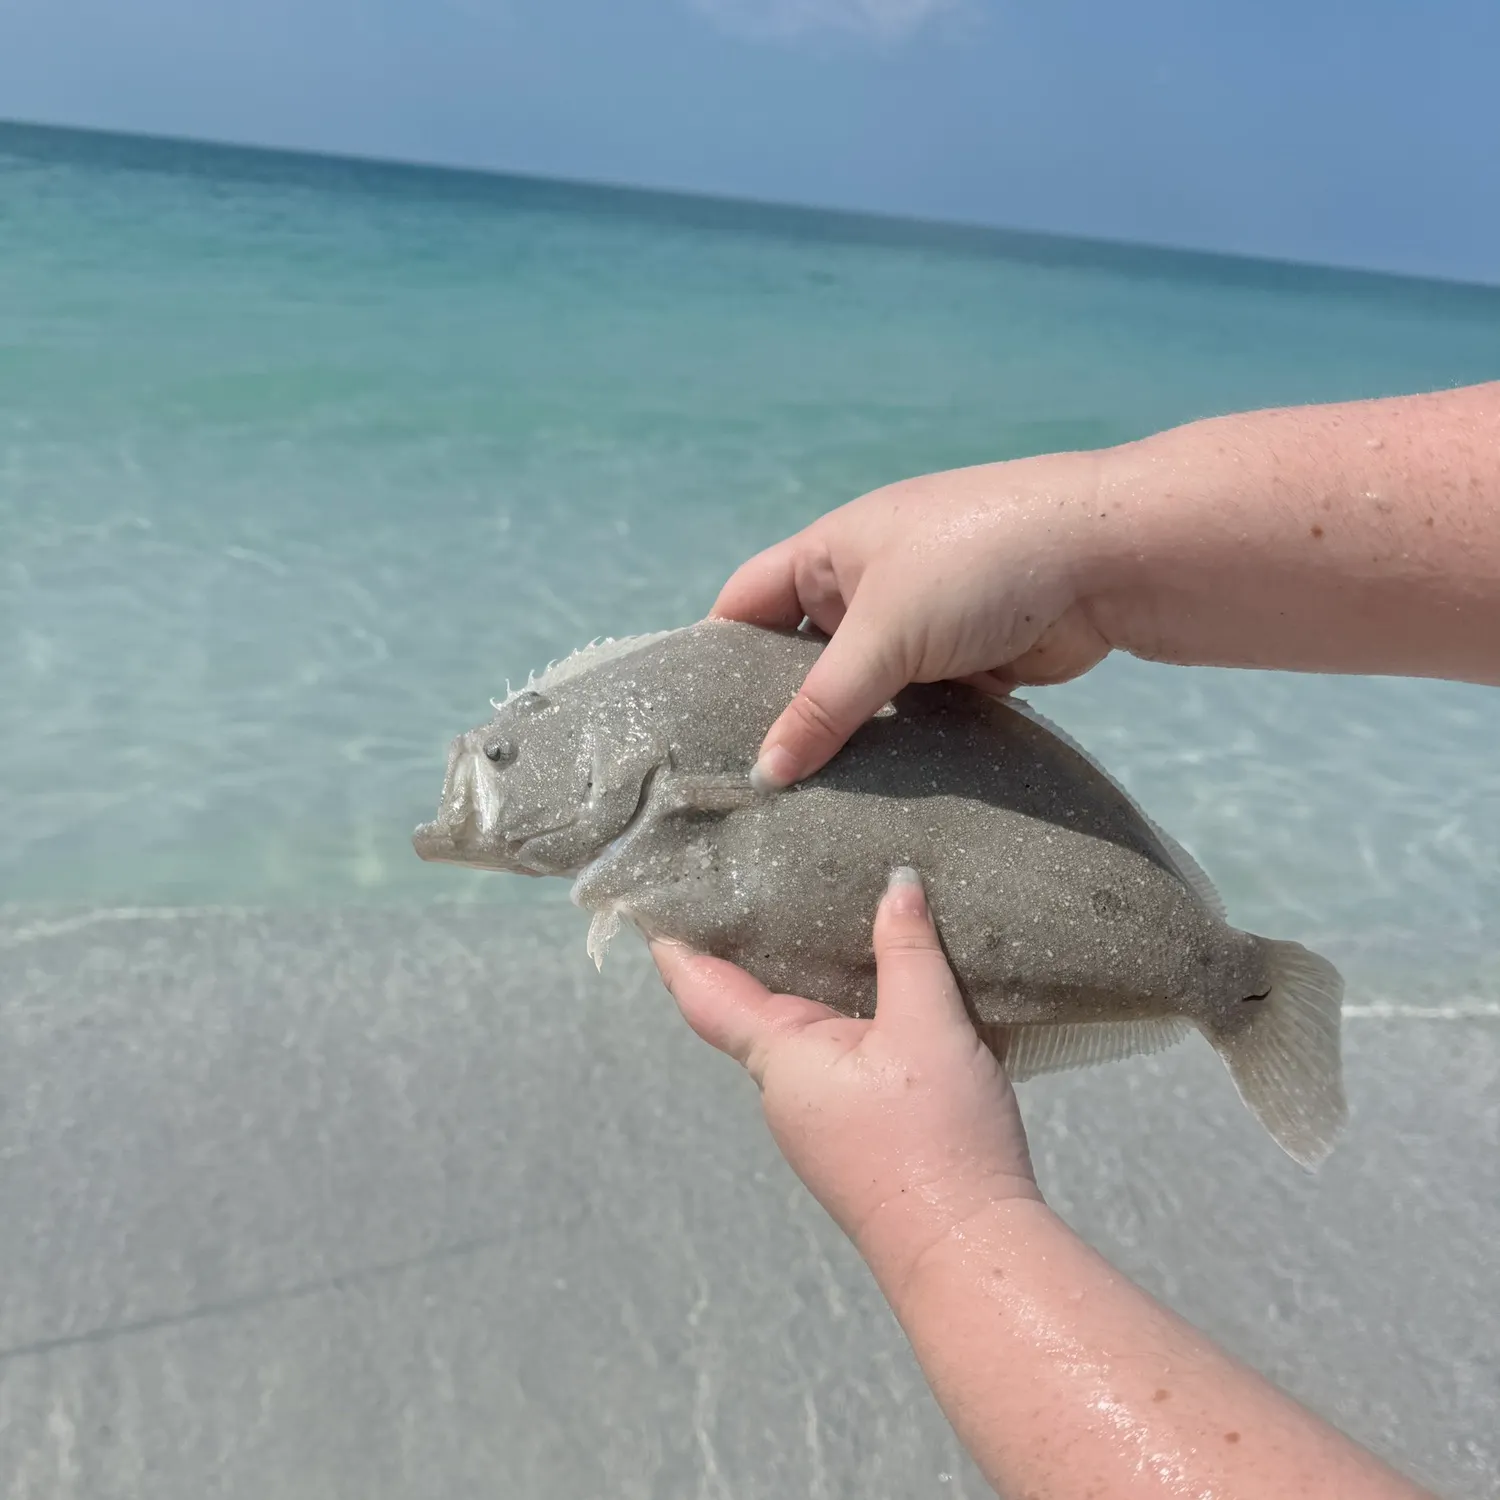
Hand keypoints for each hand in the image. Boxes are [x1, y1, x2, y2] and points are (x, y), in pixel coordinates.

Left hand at [650, 869, 1040, 1280]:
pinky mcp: (851, 1138)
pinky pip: (828, 1065)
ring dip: (798, 990)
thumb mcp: (929, 1027)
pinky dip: (836, 1023)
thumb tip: (899, 881)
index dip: (676, 949)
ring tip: (815, 926)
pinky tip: (872, 1001)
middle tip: (747, 890)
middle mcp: (783, 1092)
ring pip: (793, 1040)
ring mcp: (815, 1121)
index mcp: (781, 1059)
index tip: (652, 907)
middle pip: (748, 1010)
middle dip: (744, 955)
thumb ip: (909, 951)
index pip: (704, 993)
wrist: (970, 1249)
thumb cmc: (938, 1140)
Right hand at [713, 450, 1123, 787]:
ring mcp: (919, 627)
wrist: (1108, 558)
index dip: (715, 654)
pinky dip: (897, 746)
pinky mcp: (965, 666)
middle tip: (740, 786)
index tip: (687, 725)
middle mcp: (867, 586)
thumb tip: (763, 774)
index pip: (747, 602)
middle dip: (778, 711)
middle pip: (801, 656)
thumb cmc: (975, 565)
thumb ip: (822, 705)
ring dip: (843, 737)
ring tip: (798, 808)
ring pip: (862, 692)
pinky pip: (913, 713)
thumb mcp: (885, 630)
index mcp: (831, 552)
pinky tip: (870, 798)